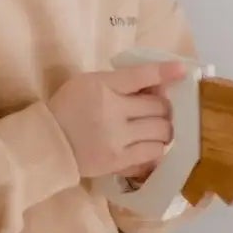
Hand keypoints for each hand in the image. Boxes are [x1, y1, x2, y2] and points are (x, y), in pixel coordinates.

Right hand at [49, 62, 185, 180]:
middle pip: (158, 107)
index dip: (165, 72)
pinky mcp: (118, 161)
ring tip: (155, 127)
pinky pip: (153, 153)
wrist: (49, 142)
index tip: (183, 71)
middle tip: (159, 109)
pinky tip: (150, 143)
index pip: (141, 75)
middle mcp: (113, 112)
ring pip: (161, 131)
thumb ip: (120, 80)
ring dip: (164, 128)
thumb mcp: (89, 82)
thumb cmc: (68, 107)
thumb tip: (157, 83)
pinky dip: (157, 146)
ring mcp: (117, 139)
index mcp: (103, 86)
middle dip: (164, 107)